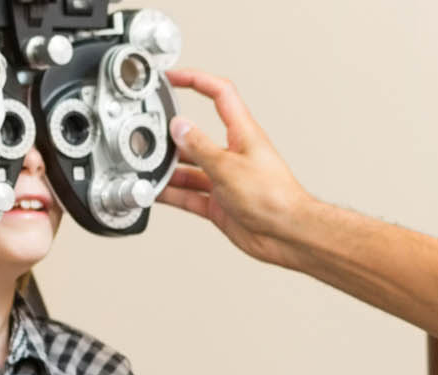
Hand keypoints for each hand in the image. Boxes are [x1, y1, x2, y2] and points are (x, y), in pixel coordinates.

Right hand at [156, 69, 323, 268]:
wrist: (286, 234)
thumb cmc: (274, 198)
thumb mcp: (228, 167)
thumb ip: (200, 147)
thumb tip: (179, 127)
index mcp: (242, 133)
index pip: (219, 94)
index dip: (196, 80)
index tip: (173, 77)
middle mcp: (233, 153)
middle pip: (197, 135)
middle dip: (173, 135)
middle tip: (152, 135)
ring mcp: (225, 179)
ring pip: (190, 168)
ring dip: (171, 170)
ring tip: (150, 170)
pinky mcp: (220, 203)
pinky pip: (190, 194)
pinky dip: (173, 193)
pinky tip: (159, 193)